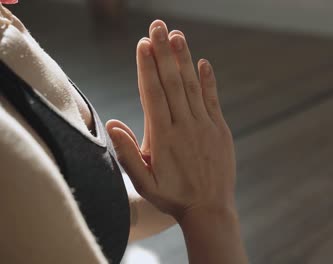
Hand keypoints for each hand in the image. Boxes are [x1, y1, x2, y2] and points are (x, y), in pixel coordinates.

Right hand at [106, 20, 235, 220]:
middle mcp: (185, 126)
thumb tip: (111, 123)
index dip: (147, 67)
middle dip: (164, 53)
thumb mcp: (143, 182)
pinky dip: (208, 81)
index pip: (153, 93)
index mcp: (163, 137)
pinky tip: (204, 63)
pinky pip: (213, 100)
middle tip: (158, 27)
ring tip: (178, 36)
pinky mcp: (220, 130)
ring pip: (192, 87)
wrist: (210, 209)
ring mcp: (205, 126)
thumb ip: (126, 153)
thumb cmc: (173, 197)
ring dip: (184, 60)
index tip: (143, 44)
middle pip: (172, 83)